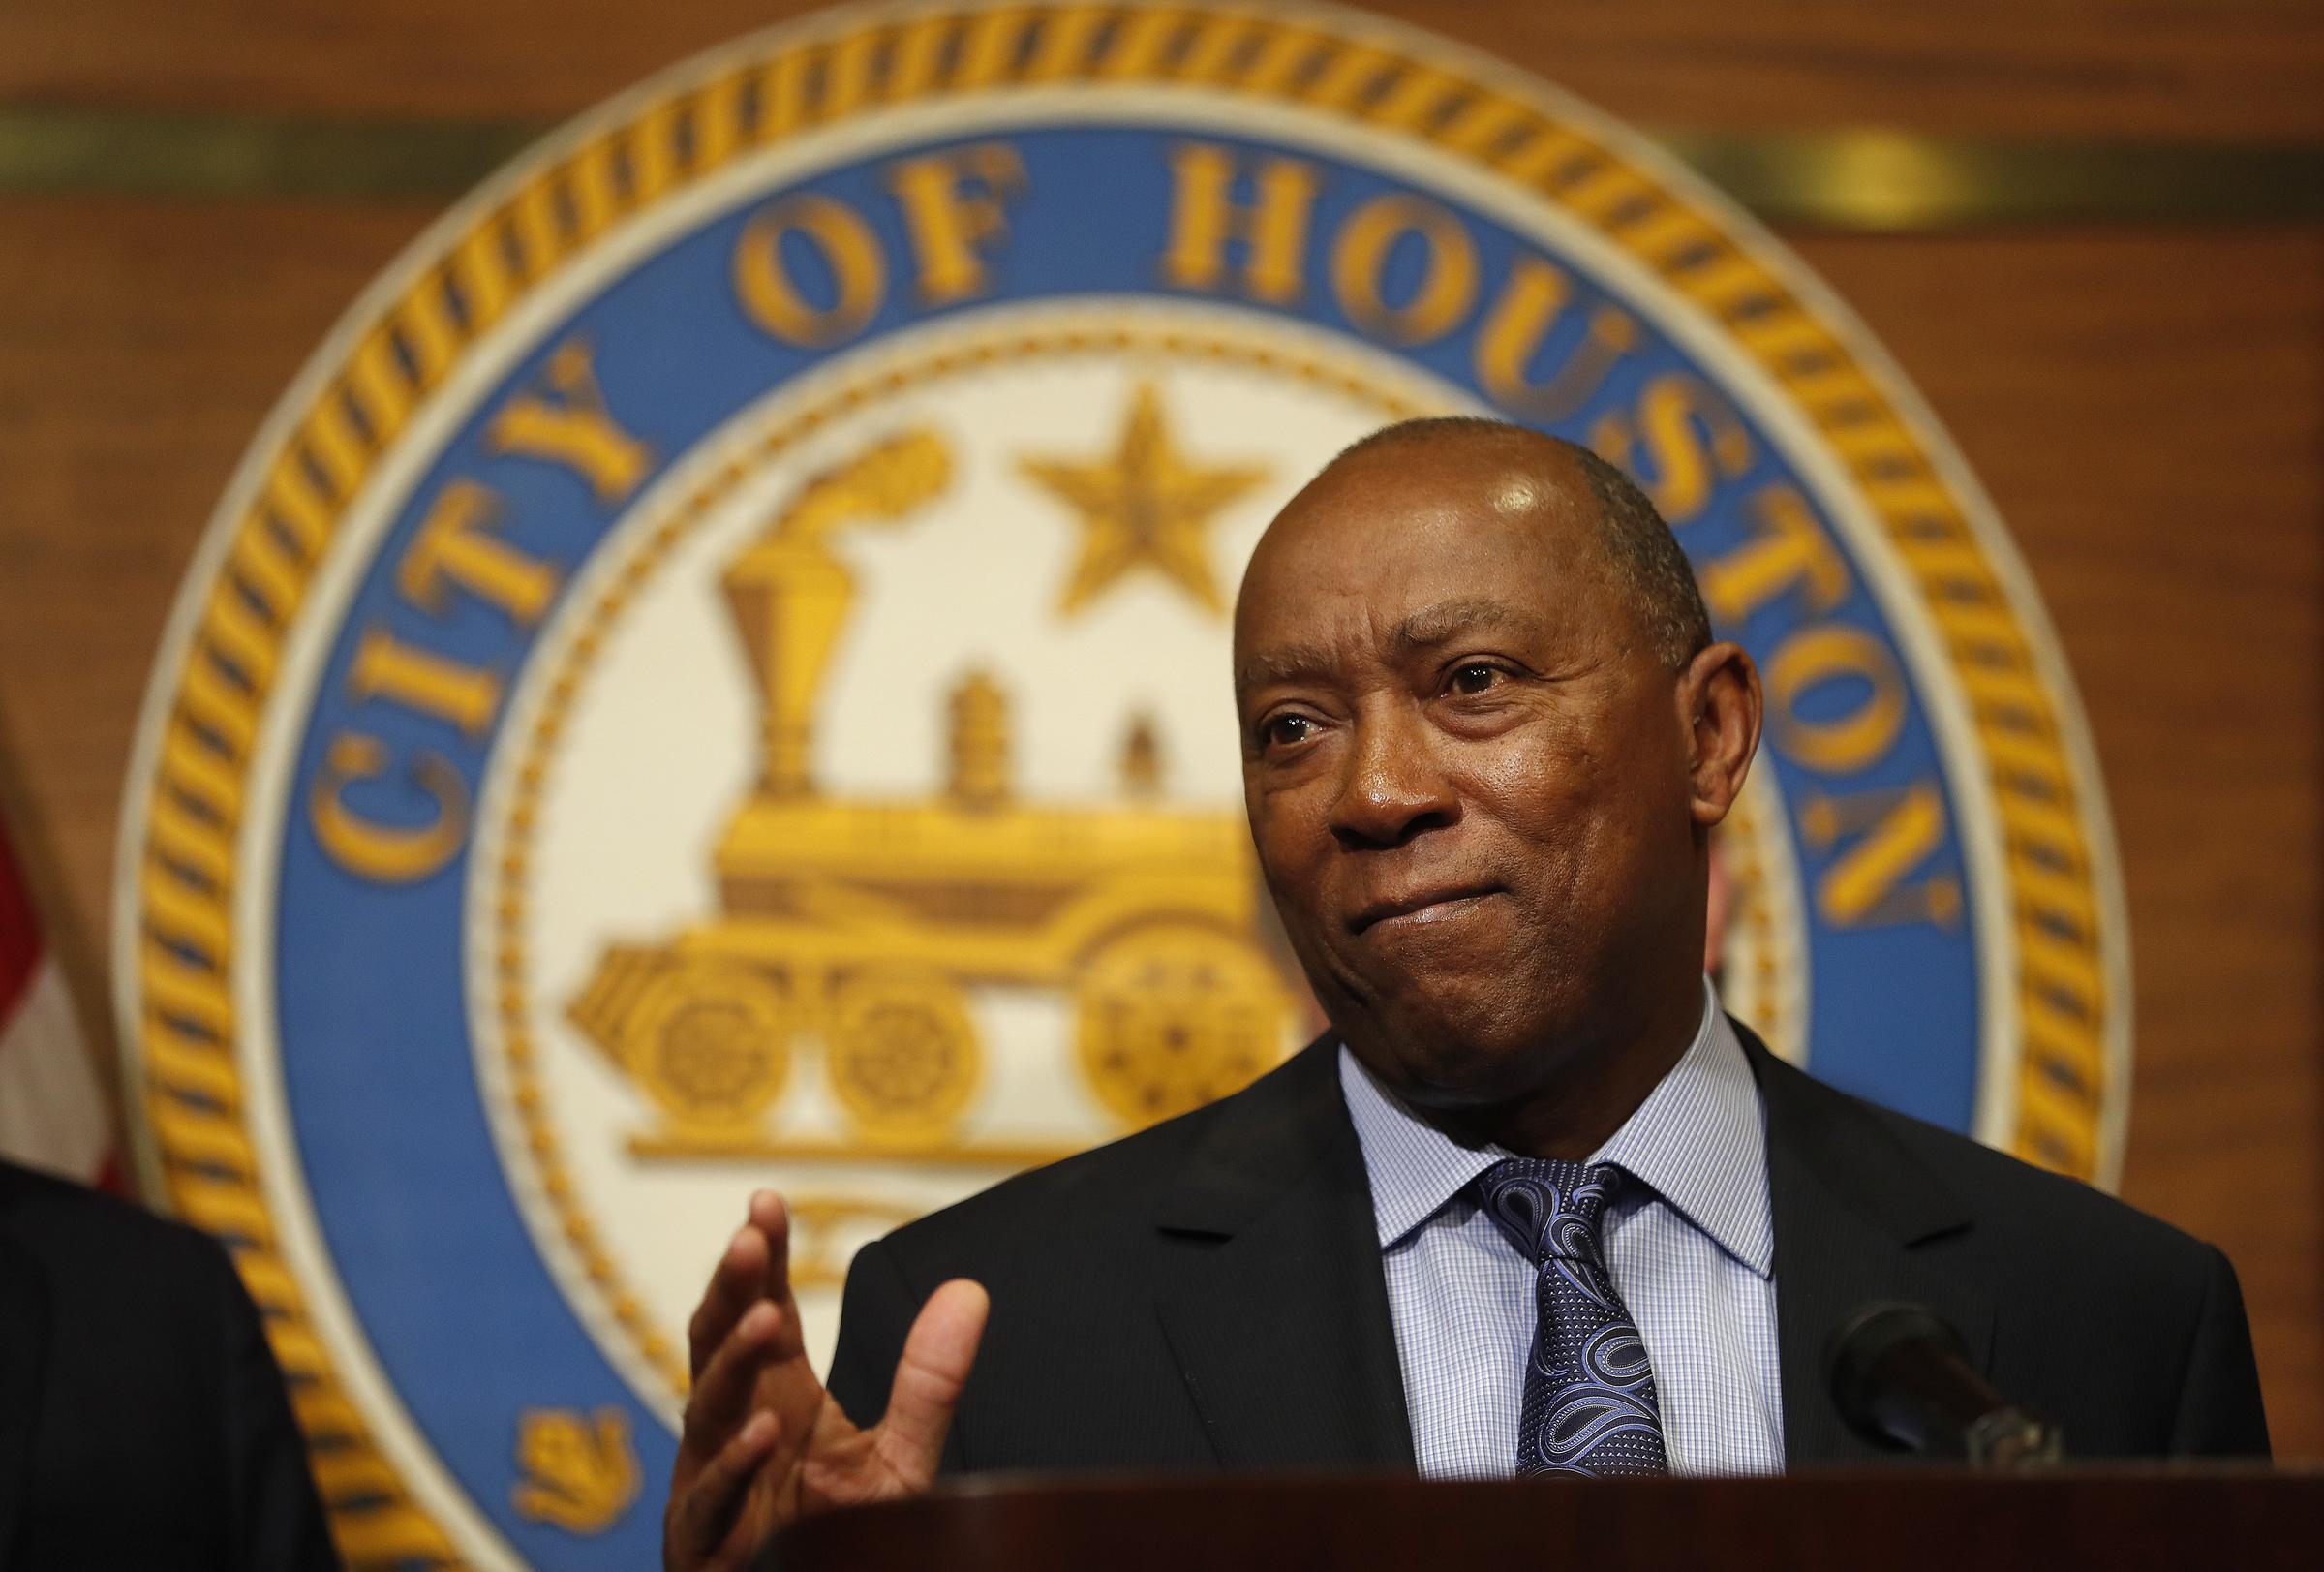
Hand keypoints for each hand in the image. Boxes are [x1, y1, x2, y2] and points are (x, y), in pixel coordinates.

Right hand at [663, 1190, 988, 1571]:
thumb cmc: (843, 1542)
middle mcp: (735, 1430)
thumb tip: (968, 1291)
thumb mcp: (900, 1460)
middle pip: (719, 1345)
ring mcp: (713, 1485)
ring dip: (732, 1363)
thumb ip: (927, 1382)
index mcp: (775, 1399)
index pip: (761, 1313)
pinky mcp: (706, 1544)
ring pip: (707, 1412)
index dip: (762, 1261)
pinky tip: (761, 1427)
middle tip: (752, 1238)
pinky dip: (734, 1464)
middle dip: (731, 1290)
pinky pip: (712, 1500)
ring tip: (764, 1318)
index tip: (767, 1204)